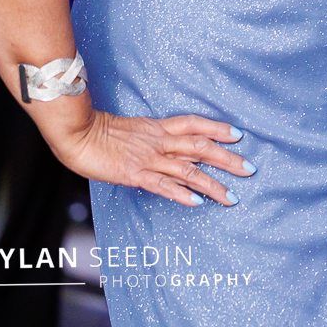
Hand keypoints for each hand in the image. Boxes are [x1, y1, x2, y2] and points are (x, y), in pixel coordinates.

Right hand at [47, 107, 252, 206]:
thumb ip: (150, 137)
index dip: (217, 128)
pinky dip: (181, 193)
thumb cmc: (98, 131)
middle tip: (250, 169)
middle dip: (228, 159)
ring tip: (231, 196)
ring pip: (188, 170)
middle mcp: (158, 141)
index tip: (238, 135)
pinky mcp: (134, 174)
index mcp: (158, 127)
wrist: (76, 132)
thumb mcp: (132, 129)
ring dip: (212, 184)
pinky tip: (197, 202)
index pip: (195, 124)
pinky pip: (162, 185)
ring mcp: (148, 158)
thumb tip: (164, 145)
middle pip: (201, 147)